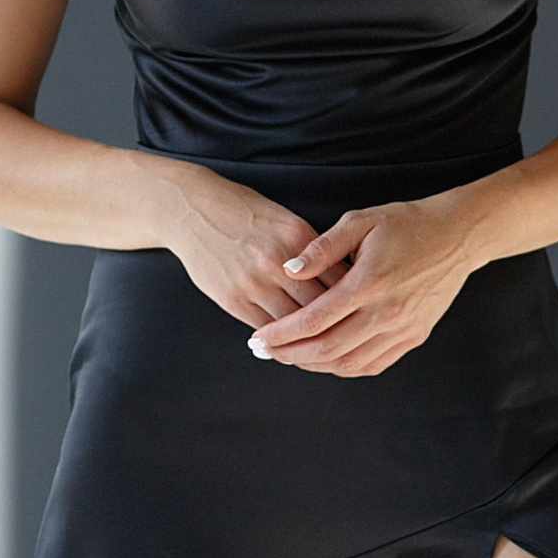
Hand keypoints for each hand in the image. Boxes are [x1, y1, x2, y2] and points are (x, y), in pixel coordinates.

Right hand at [159, 166, 350, 327]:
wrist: (193, 209)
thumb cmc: (245, 213)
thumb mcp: (285, 222)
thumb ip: (313, 251)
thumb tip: (344, 280)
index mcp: (298, 237)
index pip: (338, 277)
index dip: (354, 298)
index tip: (364, 311)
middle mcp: (277, 261)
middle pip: (320, 306)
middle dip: (337, 324)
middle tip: (351, 338)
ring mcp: (253, 282)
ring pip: (293, 324)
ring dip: (309, 339)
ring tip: (324, 348)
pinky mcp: (232, 299)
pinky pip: (265, 328)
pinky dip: (281, 340)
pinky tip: (292, 345)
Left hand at [240, 199, 477, 377]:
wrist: (457, 236)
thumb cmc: (405, 223)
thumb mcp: (360, 222)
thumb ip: (321, 248)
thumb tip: (288, 270)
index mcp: (368, 282)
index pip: (314, 320)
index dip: (281, 334)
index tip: (257, 338)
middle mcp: (386, 312)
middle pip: (327, 350)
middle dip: (289, 354)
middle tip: (263, 352)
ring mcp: (402, 329)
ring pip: (349, 363)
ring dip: (314, 365)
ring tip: (289, 356)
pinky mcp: (414, 337)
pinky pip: (372, 365)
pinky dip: (344, 368)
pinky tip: (324, 359)